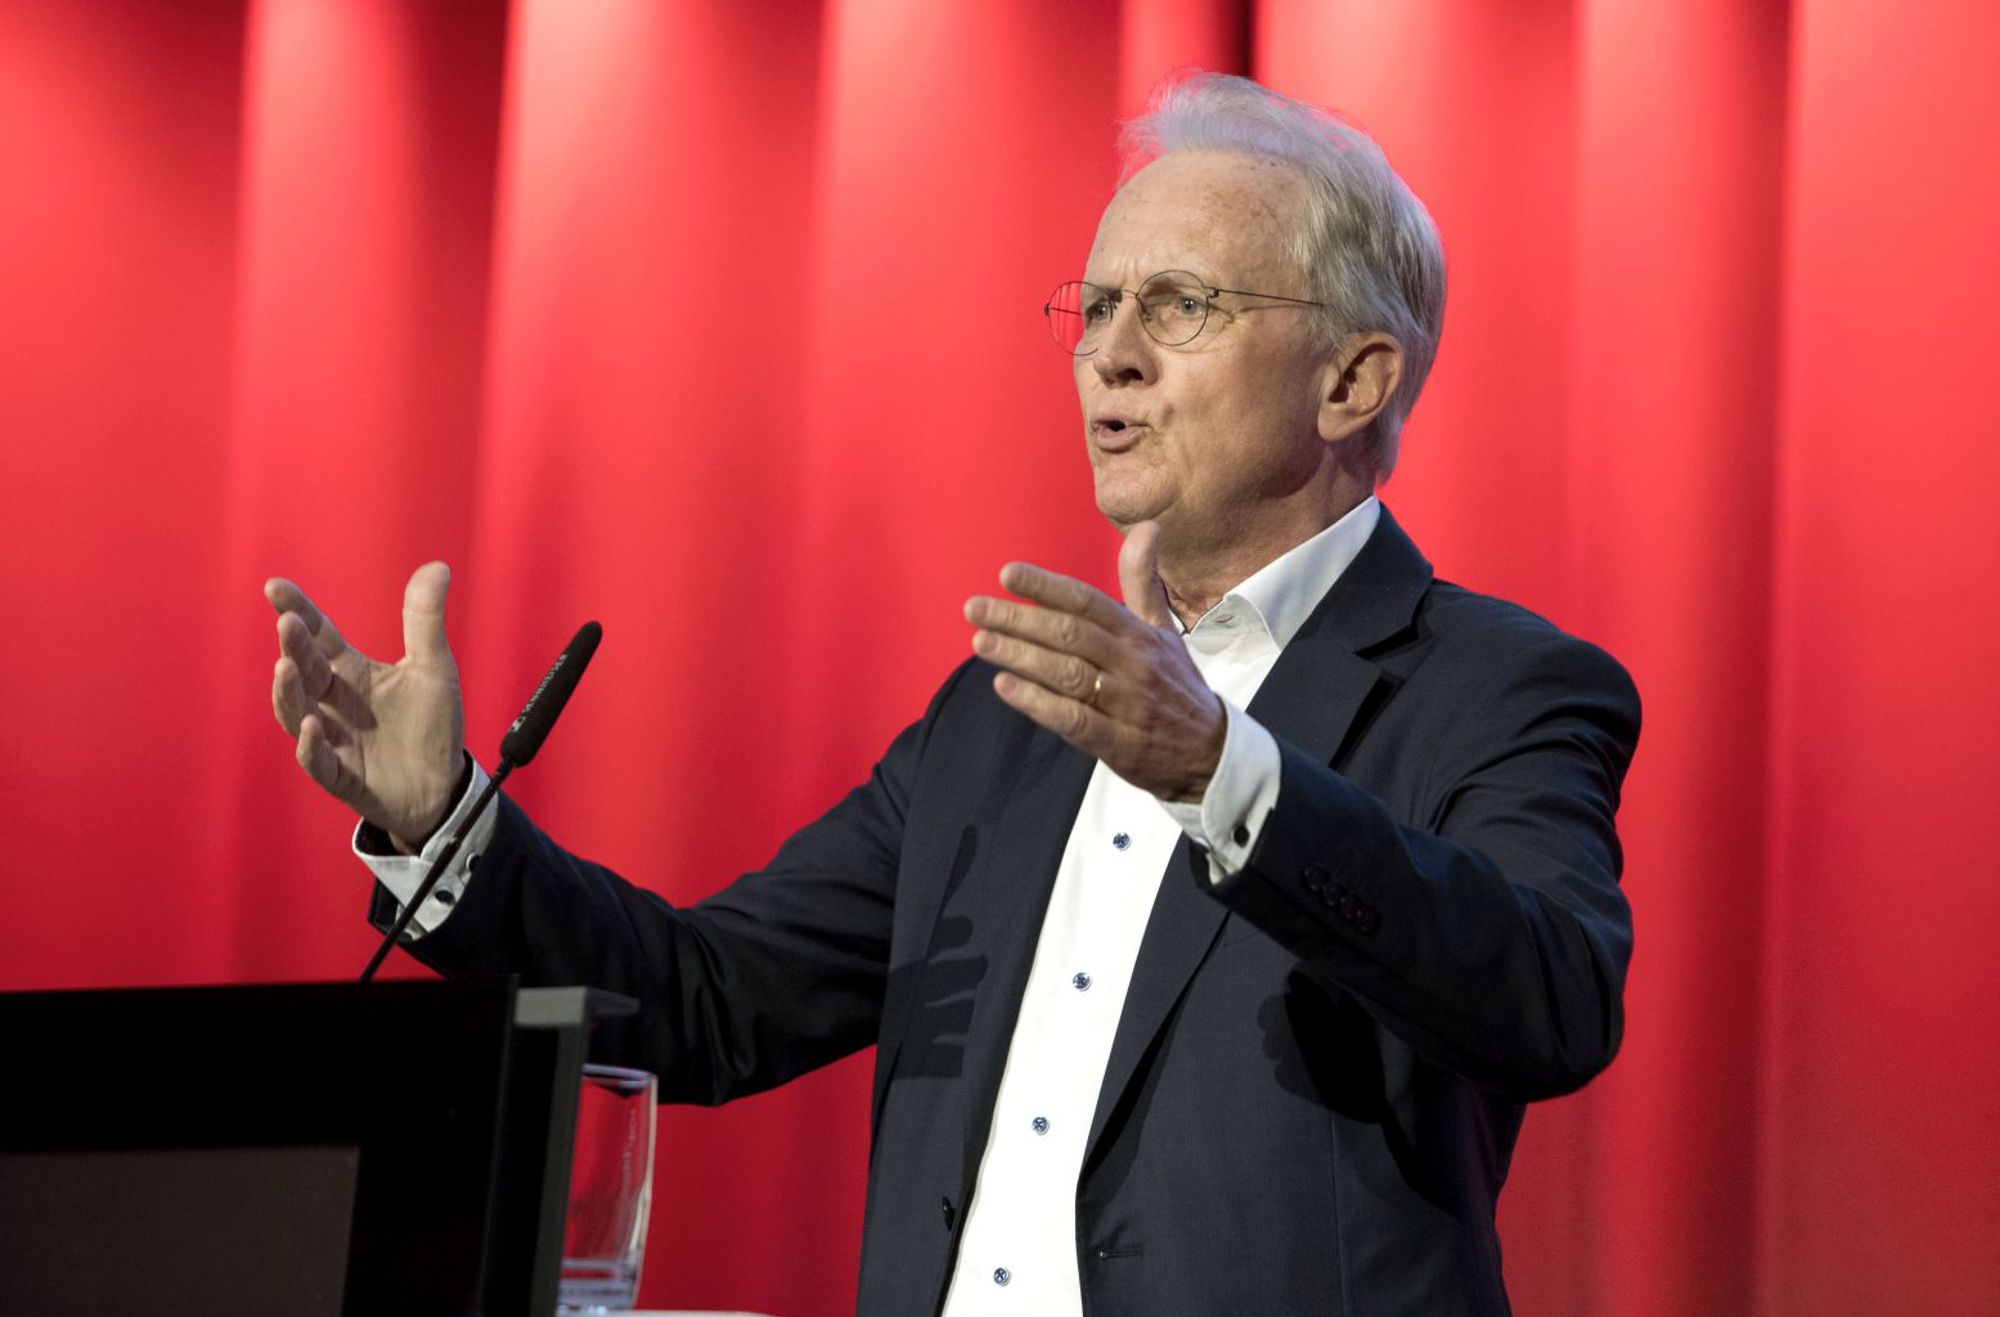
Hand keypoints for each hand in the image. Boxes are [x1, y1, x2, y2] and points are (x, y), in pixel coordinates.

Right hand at [266, 562, 465, 847]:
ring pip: (295, 713)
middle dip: (294, 646)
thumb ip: (426, 620)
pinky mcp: (342, 776)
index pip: (318, 636)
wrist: (444, 785)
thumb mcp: (434, 667)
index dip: (297, 610)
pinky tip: (311, 727)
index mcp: (350, 672)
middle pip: (305, 670)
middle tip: (289, 622)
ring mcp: (332, 739)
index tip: (275, 586)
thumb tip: (437, 566)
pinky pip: (318, 763)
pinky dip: (310, 746)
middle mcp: (332, 702)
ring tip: (286, 667)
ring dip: (288, 692)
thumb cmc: (430, 725)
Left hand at [964, 521, 1224, 801]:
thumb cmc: (1175, 683)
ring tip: (980, 643)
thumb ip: (1143, 580)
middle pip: (1070, 634)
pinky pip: (1075, 720)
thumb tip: (1147, 526)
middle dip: (1019, 620)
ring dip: (1021, 657)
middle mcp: (1133, 664)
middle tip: (975, 609)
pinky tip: (1006, 688)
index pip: (1088, 601)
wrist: (1209, 753)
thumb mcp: (1164, 629)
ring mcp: (1126, 704)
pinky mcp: (1118, 743)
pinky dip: (1038, 704)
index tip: (1007, 574)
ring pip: (1068, 674)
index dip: (1047, 587)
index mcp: (1139, 633)